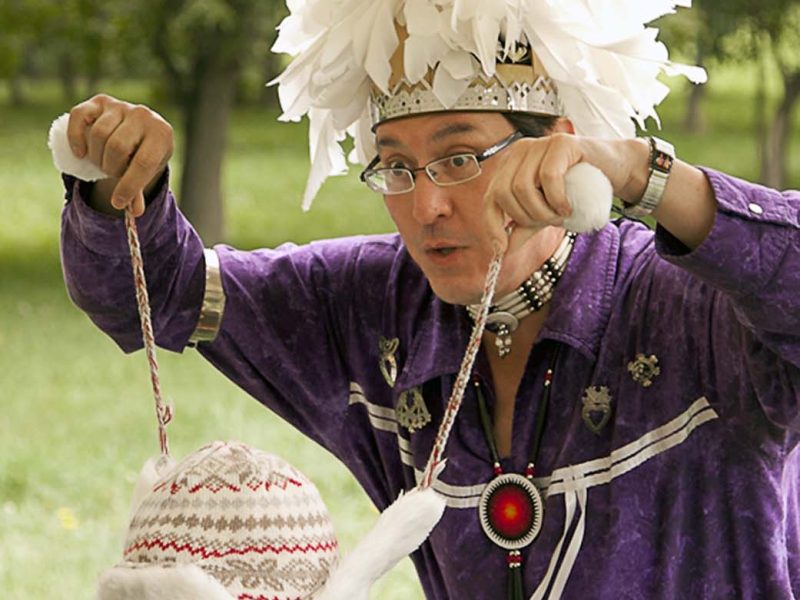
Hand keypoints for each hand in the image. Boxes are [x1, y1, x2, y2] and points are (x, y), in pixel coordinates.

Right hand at [67, 94, 173, 216]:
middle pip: (117, 147)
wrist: (143, 130)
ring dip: (96, 156)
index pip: (143, 162)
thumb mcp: (147, 171)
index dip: (129, 186)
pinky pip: (79, 116)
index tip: (118, 203)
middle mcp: (144, 115)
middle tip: (112, 173)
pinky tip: (80, 153)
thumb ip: (138, 190)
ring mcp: (121, 106)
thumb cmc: (146, 154)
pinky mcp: (100, 101)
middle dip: (111, 168)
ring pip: (99, 134)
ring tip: (102, 162)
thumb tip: (133, 213)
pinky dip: (76, 137)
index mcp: (161, 134)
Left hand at [483, 133, 584, 254]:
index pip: (490, 197)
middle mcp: (520, 152)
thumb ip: (524, 227)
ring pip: (522, 186)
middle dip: (524, 216)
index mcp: (510, 166)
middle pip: (503, 192)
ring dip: (542, 210)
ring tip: (561, 214)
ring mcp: (539, 143)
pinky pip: (547, 176)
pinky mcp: (560, 143)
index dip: (492, 225)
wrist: (613, 170)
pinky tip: (567, 206)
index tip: (501, 249)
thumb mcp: (545, 211)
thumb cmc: (576, 189)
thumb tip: (502, 250)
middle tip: (549, 222)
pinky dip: (555, 198)